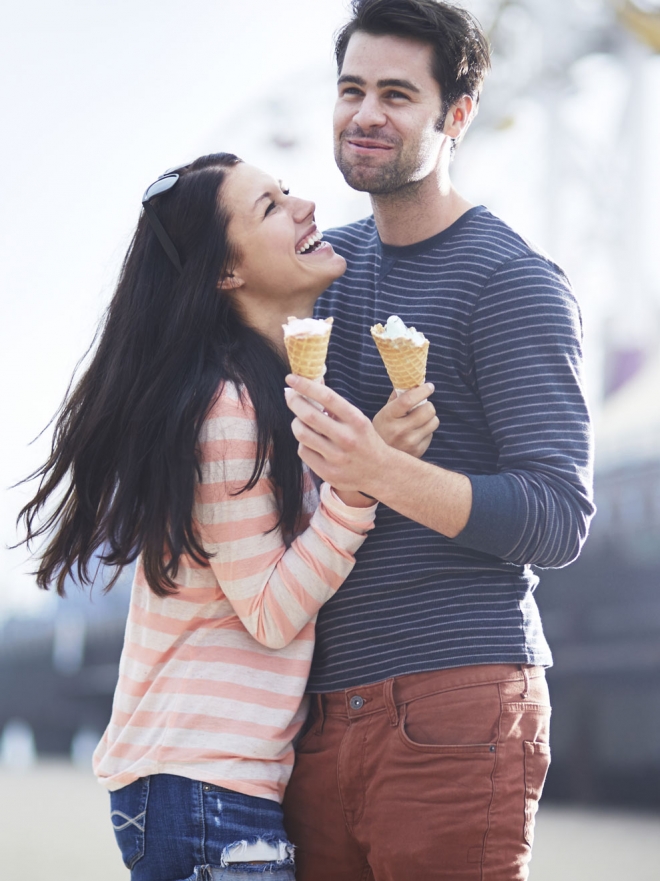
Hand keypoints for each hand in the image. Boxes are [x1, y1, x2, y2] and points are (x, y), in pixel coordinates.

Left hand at [284, 376, 389, 495]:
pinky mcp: (328, 472)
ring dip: (296, 423)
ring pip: (302, 434)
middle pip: (309, 416)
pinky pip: (303, 451)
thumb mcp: (358, 419)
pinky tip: (310, 441)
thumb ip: (336, 405)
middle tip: (290, 396)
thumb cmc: (364, 440)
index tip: (292, 378)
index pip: (327, 397)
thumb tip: (312, 383)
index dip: (306, 386)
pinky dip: (303, 443)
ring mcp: (337, 457)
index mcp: (356, 420)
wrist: (380, 472)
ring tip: (300, 421)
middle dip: (294, 402)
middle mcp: (347, 438)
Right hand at [373, 384, 438, 457]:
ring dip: (429, 418)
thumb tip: (412, 383)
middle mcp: (399, 430)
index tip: (429, 386)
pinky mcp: (417, 451)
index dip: (422, 390)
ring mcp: (409, 442)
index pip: (409, 400)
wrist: (375, 456)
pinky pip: (431, 434)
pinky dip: (426, 431)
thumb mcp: (384, 412)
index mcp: (388, 416)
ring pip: (433, 421)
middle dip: (428, 405)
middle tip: (422, 406)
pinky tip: (416, 433)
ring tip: (419, 420)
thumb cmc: (382, 428)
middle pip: (427, 410)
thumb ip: (397, 397)